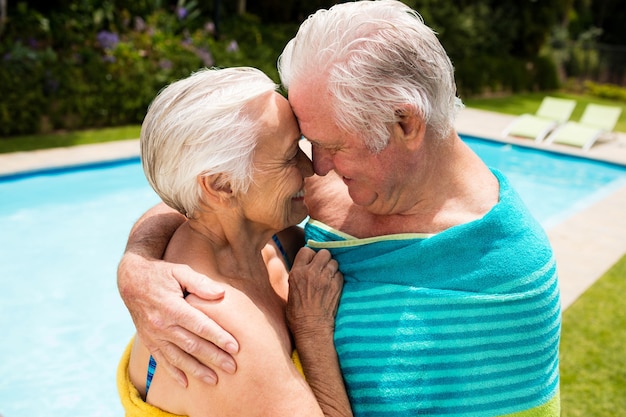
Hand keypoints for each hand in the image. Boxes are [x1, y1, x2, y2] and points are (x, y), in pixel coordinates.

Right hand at [118, 254, 238, 385]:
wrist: (130, 280)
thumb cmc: (161, 274)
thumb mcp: (180, 271)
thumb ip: (200, 283)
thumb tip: (221, 293)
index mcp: (172, 307)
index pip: (200, 326)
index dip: (218, 337)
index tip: (235, 347)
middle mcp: (162, 324)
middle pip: (192, 345)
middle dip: (214, 357)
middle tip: (232, 367)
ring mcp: (154, 335)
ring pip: (178, 357)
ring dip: (196, 370)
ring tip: (214, 380)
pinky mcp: (148, 341)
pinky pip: (161, 360)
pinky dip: (173, 372)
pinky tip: (186, 382)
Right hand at [286, 248, 343, 337]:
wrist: (312, 329)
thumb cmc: (297, 314)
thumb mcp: (289, 290)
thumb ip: (296, 275)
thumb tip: (302, 267)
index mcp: (296, 273)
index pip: (306, 250)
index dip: (310, 255)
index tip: (311, 262)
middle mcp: (311, 273)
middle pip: (323, 253)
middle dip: (323, 258)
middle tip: (321, 267)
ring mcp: (325, 279)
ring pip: (334, 262)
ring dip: (331, 267)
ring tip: (327, 277)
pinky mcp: (337, 286)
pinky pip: (340, 273)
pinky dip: (337, 277)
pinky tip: (333, 285)